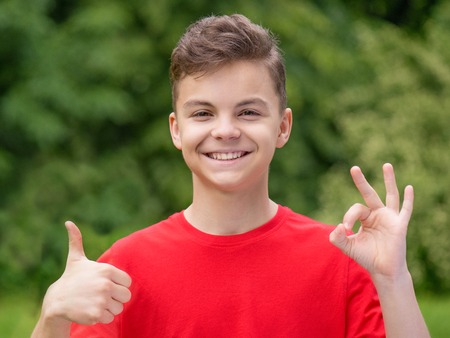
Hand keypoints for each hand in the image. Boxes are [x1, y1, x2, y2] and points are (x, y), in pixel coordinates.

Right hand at [42, 221, 131, 325]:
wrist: (56, 300)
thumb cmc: (71, 278)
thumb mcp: (76, 258)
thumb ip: (76, 240)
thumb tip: (68, 222)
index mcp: (107, 270)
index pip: (128, 282)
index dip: (118, 285)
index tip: (106, 285)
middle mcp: (105, 284)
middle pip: (126, 296)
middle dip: (115, 298)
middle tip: (101, 295)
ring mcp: (101, 300)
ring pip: (118, 308)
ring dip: (108, 308)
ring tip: (94, 302)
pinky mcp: (96, 314)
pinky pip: (109, 318)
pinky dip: (101, 317)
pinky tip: (89, 310)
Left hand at [329, 163, 413, 279]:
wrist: (383, 270)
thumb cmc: (366, 257)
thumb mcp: (347, 246)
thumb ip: (337, 238)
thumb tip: (338, 226)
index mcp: (365, 218)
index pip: (356, 209)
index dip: (349, 216)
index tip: (345, 228)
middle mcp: (378, 214)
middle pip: (369, 194)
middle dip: (361, 182)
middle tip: (353, 168)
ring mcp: (390, 218)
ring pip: (390, 195)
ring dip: (389, 180)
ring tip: (386, 165)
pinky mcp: (400, 225)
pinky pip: (405, 210)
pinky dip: (408, 199)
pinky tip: (409, 188)